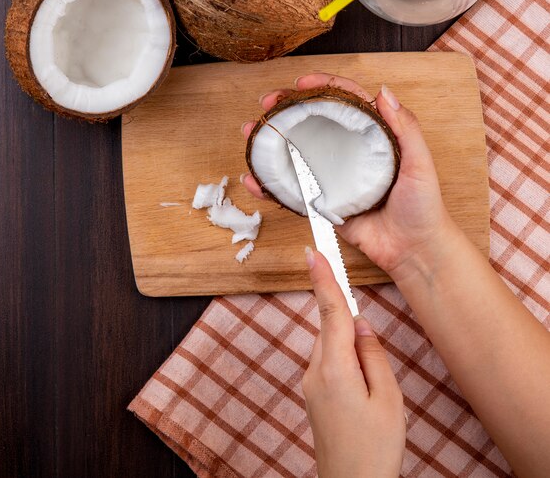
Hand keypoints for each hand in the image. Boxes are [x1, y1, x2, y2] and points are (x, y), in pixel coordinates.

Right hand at [241, 73, 454, 280]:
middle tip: (267, 104)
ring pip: (298, 152)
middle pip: (314, 122)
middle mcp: (349, 152)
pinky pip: (294, 190)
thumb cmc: (423, 206)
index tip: (301, 83)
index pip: (345, 101)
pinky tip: (254, 178)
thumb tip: (384, 91)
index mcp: (372, 136)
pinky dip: (272, 185)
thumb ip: (405, 128)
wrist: (413, 250)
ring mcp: (333, 177)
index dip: (322, 86)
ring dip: (272, 142)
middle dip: (287, 109)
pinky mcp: (323, 203)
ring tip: (251, 134)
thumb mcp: (419, 162)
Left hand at [302, 247, 404, 477]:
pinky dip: (345, 363)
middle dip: (353, 330)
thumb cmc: (375, 448)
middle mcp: (315, 371)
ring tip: (373, 395)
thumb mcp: (389, 398)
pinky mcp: (313, 394)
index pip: (329, 311)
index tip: (313, 251)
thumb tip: (360, 324)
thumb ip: (373, 354)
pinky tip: (362, 393)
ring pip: (331, 346)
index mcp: (335, 367)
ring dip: (351, 351)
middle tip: (376, 374)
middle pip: (332, 329)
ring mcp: (310, 384)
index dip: (323, 279)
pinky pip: (329, 363)